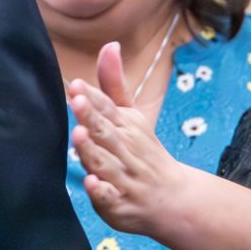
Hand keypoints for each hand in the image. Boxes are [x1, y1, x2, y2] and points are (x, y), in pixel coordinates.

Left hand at [69, 41, 193, 236]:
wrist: (173, 198)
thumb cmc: (144, 152)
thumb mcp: (133, 115)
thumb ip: (114, 84)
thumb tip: (110, 44)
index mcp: (127, 126)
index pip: (109, 109)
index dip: (92, 98)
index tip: (76, 85)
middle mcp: (126, 150)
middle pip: (106, 132)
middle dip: (91, 117)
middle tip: (76, 101)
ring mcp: (123, 178)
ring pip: (105, 163)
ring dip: (92, 150)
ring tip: (79, 134)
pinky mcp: (119, 204)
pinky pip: (110, 197)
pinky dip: (101, 191)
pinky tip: (91, 183)